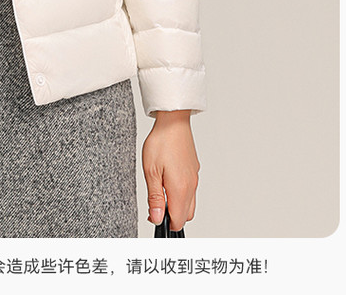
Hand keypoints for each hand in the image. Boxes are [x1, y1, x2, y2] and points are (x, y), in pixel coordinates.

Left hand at [142, 110, 199, 231]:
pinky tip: (168, 179)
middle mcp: (191, 186)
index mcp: (181, 189)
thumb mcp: (151, 172)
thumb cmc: (161, 142)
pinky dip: (181, 192)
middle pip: (186, 215)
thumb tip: (157, 219)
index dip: (165, 223)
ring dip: (177, 204)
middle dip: (172, 215)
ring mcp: (194, 177)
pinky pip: (191, 188)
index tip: (154, 215)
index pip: (178, 221)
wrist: (173, 121)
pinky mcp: (194, 169)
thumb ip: (155, 198)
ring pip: (190, 202)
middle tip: (155, 203)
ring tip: (161, 189)